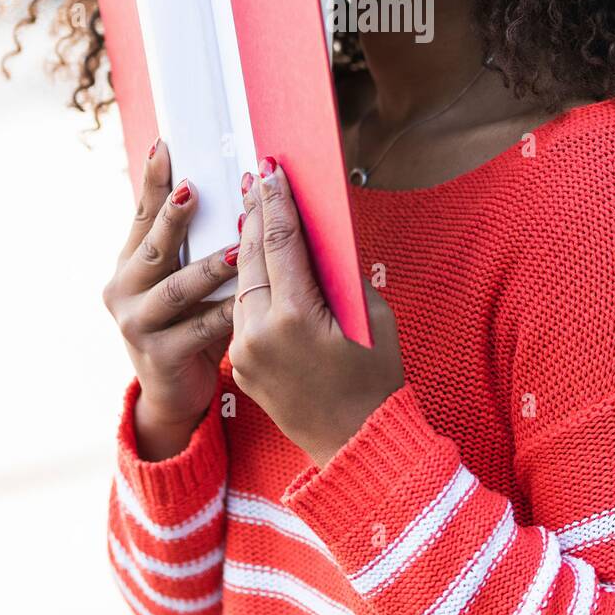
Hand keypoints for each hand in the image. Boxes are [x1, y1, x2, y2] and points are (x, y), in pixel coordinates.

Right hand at [103, 139, 239, 456]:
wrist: (175, 392)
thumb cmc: (188, 320)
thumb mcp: (182, 278)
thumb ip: (192, 242)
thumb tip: (227, 184)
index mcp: (129, 262)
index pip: (141, 213)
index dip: (153, 180)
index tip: (165, 145)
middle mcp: (124, 289)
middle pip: (153, 245)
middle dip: (173, 216)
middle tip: (193, 190)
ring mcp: (137, 324)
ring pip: (178, 287)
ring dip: (210, 266)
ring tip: (237, 248)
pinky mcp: (161, 355)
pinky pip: (201, 327)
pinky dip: (228, 311)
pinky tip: (249, 299)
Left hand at [229, 158, 404, 467]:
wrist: (355, 443)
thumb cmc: (375, 378)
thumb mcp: (371, 317)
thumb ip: (340, 275)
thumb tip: (319, 238)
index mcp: (295, 317)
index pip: (280, 242)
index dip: (276, 202)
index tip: (271, 170)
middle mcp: (260, 332)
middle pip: (251, 256)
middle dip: (255, 213)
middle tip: (255, 176)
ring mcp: (245, 351)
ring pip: (241, 283)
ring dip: (246, 246)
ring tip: (251, 209)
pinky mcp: (239, 364)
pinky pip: (240, 312)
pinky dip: (246, 282)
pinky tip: (250, 260)